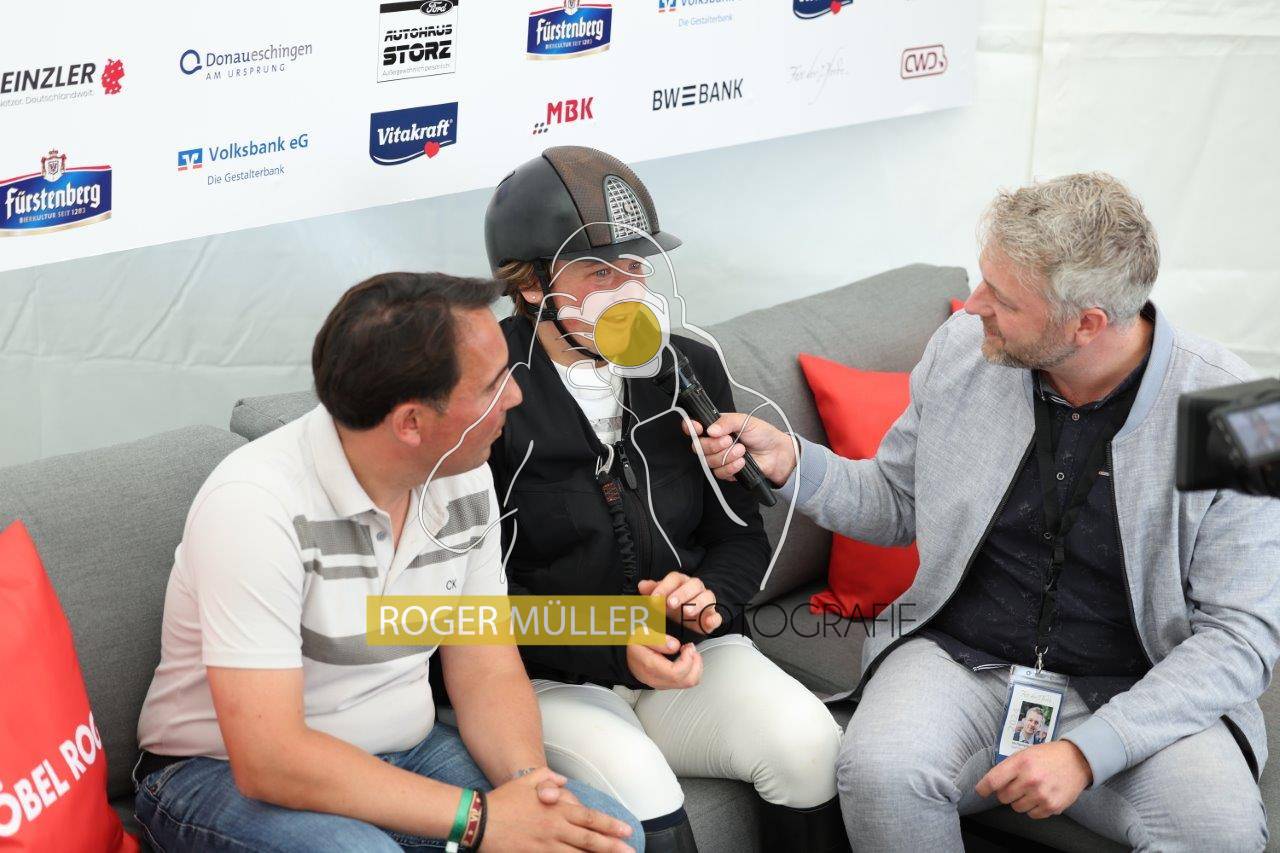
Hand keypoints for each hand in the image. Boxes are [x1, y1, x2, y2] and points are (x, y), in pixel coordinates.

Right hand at [483, 767, 636, 851]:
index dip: (610, 825)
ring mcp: (545, 846)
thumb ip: (549, 778)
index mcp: (556, 809)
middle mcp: (554, 828)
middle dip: (612, 847)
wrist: (479, 819)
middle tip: (630, 852)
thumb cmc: (504, 798)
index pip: (590, 818)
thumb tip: (564, 782)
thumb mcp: (528, 780)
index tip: (626, 831)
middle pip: (589, 840)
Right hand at [625, 634, 702, 689]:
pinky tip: (687, 659)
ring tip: (690, 653)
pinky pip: (686, 682)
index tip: (687, 647)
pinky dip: (693, 670)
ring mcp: (663, 684)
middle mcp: (657, 679)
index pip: (676, 673)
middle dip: (695, 663)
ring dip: (696, 667)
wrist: (626, 656)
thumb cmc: (634, 644)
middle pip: (686, 681)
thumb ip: (658, 640)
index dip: (687, 660)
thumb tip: (675, 646)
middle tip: (691, 649)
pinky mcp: (667, 684)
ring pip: (689, 683)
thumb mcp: (642, 635)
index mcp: (651, 667)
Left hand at [638, 572, 721, 634]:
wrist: (685, 620)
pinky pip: (717, 616)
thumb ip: (652, 591)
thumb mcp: (659, 599)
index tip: (654, 599)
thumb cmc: (671, 606)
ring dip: (697, 604)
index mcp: (681, 582)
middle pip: (693, 584)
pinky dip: (714, 619)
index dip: (664, 587)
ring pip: (707, 597)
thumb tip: (642, 585)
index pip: (675, 578)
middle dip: (682, 594)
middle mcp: (696, 588)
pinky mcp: (712, 617)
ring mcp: (707, 601)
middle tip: (670, 604)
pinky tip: (707, 623)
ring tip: (686, 612)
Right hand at [683, 413, 794, 486]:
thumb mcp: (745, 421)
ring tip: (741, 450)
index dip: (691, 428)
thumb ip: (727, 421)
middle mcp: (715, 443)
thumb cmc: (762, 434)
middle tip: (729, 440)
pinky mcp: (727, 472)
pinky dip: (730, 467)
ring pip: (708, 461)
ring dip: (725, 456)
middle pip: (698, 447)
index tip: (698, 428)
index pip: (695, 427)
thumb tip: (710, 429)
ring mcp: (719, 458)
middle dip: (713, 445)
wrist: (777, 453)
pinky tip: (742, 462)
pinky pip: (719, 473)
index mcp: (716, 427)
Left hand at [975, 741, 1091, 818]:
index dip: (983, 788)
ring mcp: (1041, 795)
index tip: (981, 791)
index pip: (993, 781)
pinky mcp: (1052, 806)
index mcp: (1020, 763)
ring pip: (1016, 807)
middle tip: (1016, 786)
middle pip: (1003, 797)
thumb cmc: (1047, 756)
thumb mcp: (1025, 754)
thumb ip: (1008, 768)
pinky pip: (1032, 814)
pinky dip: (1033, 808)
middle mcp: (1030, 780)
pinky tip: (1040, 796)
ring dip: (1019, 801)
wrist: (1077, 761)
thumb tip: (991, 784)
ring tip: (1031, 790)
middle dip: (1005, 792)